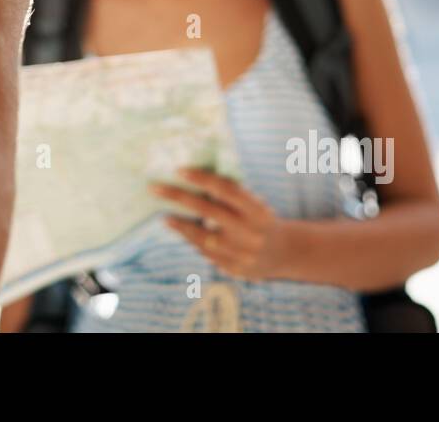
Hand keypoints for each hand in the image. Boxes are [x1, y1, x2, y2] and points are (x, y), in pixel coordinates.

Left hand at [152, 167, 293, 280]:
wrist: (284, 252)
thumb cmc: (260, 219)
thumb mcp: (255, 203)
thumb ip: (231, 193)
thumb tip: (194, 176)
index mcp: (257, 210)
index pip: (226, 190)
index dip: (202, 178)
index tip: (179, 170)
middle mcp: (250, 232)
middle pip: (208, 210)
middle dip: (178, 197)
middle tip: (155, 188)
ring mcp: (241, 253)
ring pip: (203, 237)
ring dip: (181, 225)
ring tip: (164, 217)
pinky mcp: (234, 268)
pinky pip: (206, 254)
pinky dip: (193, 241)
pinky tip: (183, 232)